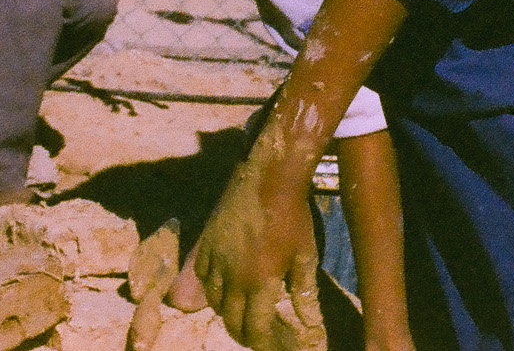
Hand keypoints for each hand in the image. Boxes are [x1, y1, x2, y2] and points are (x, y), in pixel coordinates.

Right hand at [196, 153, 324, 350]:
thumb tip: (311, 324)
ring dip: (228, 312)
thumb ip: (304, 293)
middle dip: (244, 333)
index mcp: (261, 283)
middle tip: (257, 334)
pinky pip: (202, 276)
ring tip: (242, 311)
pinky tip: (224, 285)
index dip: (262, 343)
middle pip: (231, 320)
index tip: (271, 345)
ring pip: (214, 301)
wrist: (270, 179)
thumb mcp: (305, 256)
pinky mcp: (206, 243)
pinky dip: (211, 288)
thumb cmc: (293, 217)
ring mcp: (216, 260)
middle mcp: (234, 277)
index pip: (255, 328)